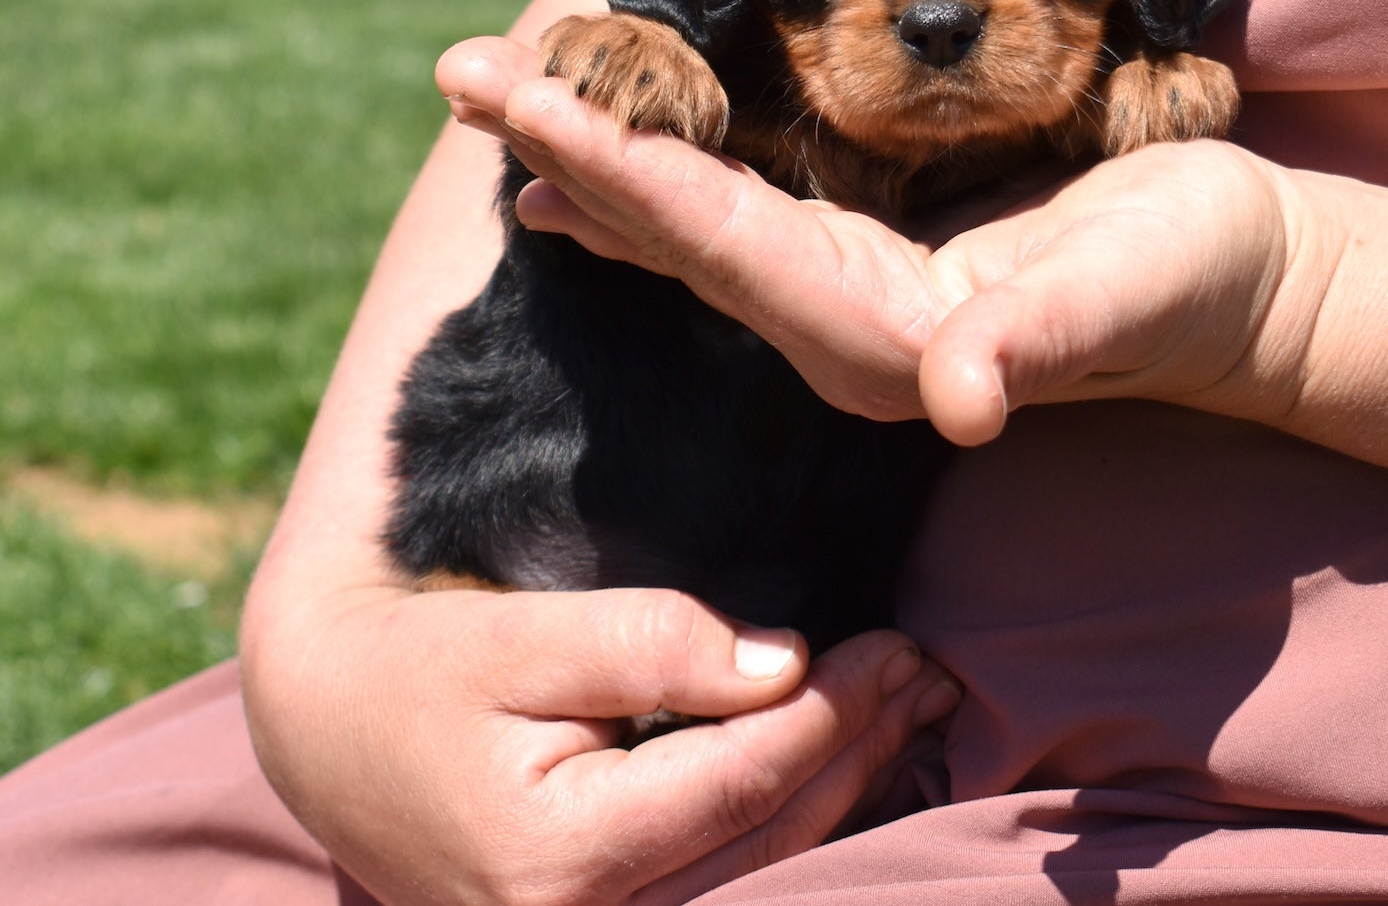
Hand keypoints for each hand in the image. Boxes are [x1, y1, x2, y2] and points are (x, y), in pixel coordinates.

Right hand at [243, 581, 956, 905]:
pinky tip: (844, 773)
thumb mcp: (520, 636)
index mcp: (558, 861)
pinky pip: (725, 882)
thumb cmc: (419, 669)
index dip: (830, 710)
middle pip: (767, 838)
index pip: (740, 780)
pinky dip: (794, 826)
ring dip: (844, 788)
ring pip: (760, 873)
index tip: (896, 643)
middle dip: (860, 748)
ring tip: (910, 713)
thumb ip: (649, 643)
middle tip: (928, 671)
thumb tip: (784, 660)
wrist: (328, 731)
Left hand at [438, 36, 1340, 445]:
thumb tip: (960, 396)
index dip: (623, 172)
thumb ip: (1039, 341)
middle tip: (458, 71)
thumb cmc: (1190, 280)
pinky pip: (728, 215)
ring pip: (685, 222)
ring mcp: (841, 292)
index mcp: (881, 337)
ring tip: (498, 98)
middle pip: (672, 233)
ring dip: (590, 156)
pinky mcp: (863, 254)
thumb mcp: (1127, 294)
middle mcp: (836, 324)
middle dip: (565, 148)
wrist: (1228, 289)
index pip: (722, 243)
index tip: (524, 100)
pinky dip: (653, 180)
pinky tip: (593, 161)